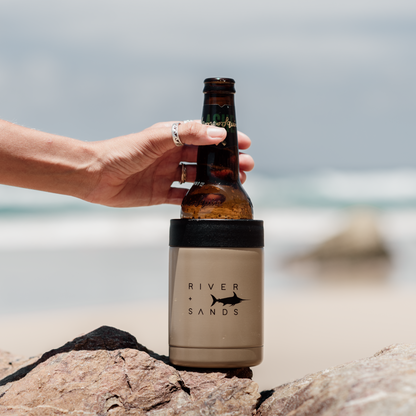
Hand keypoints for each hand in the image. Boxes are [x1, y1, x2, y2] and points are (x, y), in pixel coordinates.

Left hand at [86, 121, 254, 206]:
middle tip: (246, 166)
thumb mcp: (158, 138)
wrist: (96, 175)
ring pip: (198, 177)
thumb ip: (188, 134)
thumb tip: (218, 133)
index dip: (224, 138)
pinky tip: (212, 201)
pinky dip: (197, 199)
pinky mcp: (159, 193)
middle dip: (226, 161)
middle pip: (205, 157)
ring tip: (236, 184)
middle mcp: (171, 154)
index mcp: (172, 137)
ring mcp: (166, 174)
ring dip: (216, 180)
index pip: (204, 135)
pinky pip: (183, 196)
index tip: (243, 142)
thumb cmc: (123, 151)